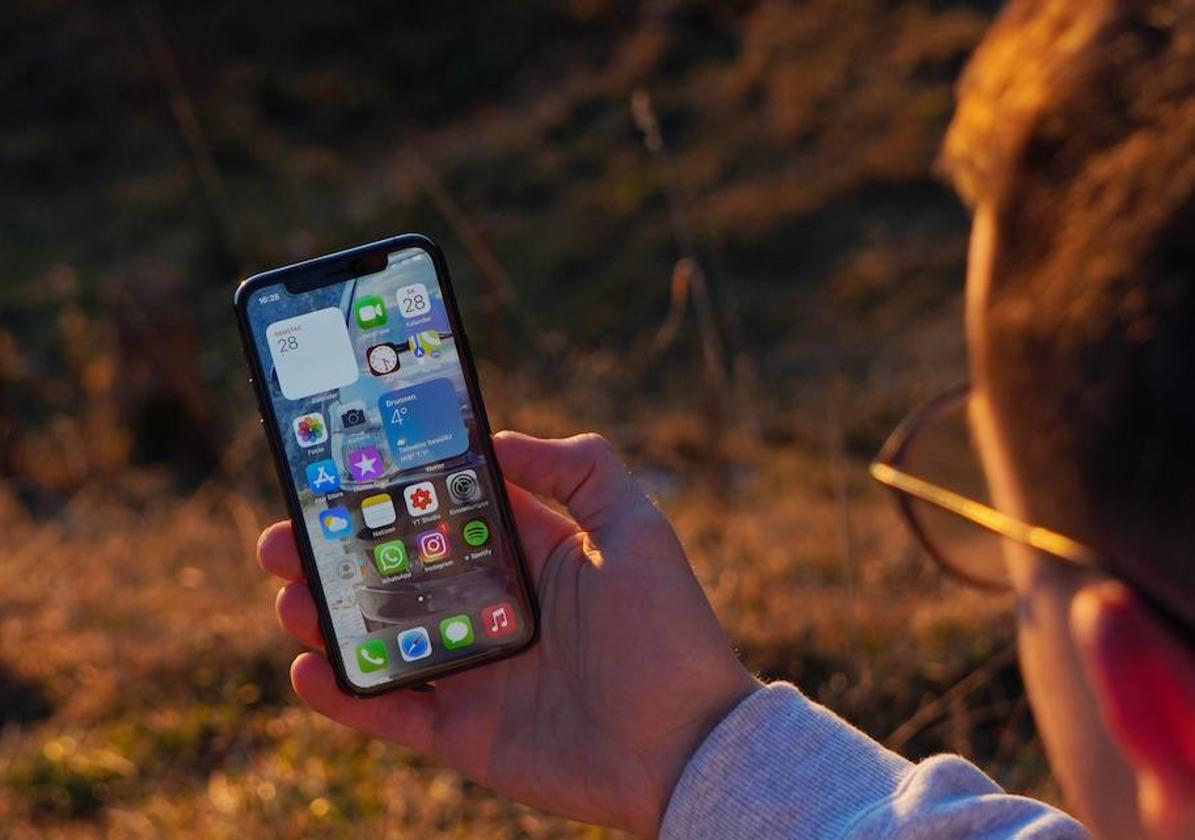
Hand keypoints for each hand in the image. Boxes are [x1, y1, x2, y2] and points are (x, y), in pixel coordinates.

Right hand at [258, 432, 759, 836]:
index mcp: (526, 559)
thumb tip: (501, 440)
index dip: (390, 496)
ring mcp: (472, 672)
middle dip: (336, 555)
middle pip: (394, 576)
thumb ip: (581, 469)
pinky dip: (342, 695)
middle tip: (283, 537)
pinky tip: (308, 666)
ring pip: (379, 639)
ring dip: (327, 616)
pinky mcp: (462, 732)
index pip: (441, 517)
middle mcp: (490, 610)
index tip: (338, 474)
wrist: (686, 747)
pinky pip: (388, 713)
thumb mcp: (635, 528)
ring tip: (290, 595)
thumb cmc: (667, 631)